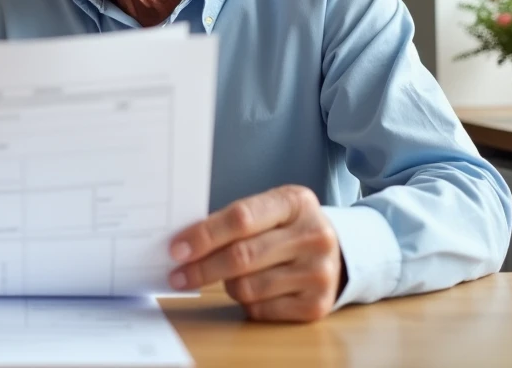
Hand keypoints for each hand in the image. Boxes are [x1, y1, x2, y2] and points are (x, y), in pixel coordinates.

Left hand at [168, 185, 343, 321]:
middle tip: (177, 274)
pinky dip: (245, 303)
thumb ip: (234, 220)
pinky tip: (248, 291)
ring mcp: (318, 273)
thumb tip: (185, 244)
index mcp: (295, 202)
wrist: (334, 251)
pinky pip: (261, 309)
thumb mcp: (270, 209)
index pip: (241, 218)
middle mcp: (313, 236)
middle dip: (202, 267)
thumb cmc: (288, 227)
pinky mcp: (316, 305)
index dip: (204, 235)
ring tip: (224, 277)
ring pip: (248, 287)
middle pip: (242, 256)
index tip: (177, 249)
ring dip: (226, 285)